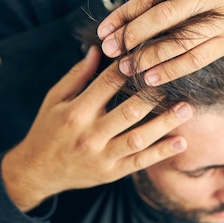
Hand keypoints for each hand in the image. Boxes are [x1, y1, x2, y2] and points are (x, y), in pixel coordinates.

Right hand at [1, 47, 191, 211]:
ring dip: (164, 123)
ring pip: (138, 139)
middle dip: (154, 95)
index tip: (149, 56)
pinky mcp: (110, 173)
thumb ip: (77, 75)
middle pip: (128, 112)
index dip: (129, 69)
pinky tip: (181, 141)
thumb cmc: (47, 129)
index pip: (107, 84)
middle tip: (176, 80)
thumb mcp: (54, 99)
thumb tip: (98, 49)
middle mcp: (89, 135)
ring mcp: (101, 157)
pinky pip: (139, 162)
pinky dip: (161, 153)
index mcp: (76, 112)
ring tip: (186, 108)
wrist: (37, 172)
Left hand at [96, 0, 223, 84]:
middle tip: (111, 50)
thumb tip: (118, 24)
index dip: (125, 14)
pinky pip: (196, 60)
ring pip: (180, 42)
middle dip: (133, 34)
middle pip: (166, 16)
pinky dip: (171, 71)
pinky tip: (150, 78)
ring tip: (126, 67)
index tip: (103, 31)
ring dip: (149, 57)